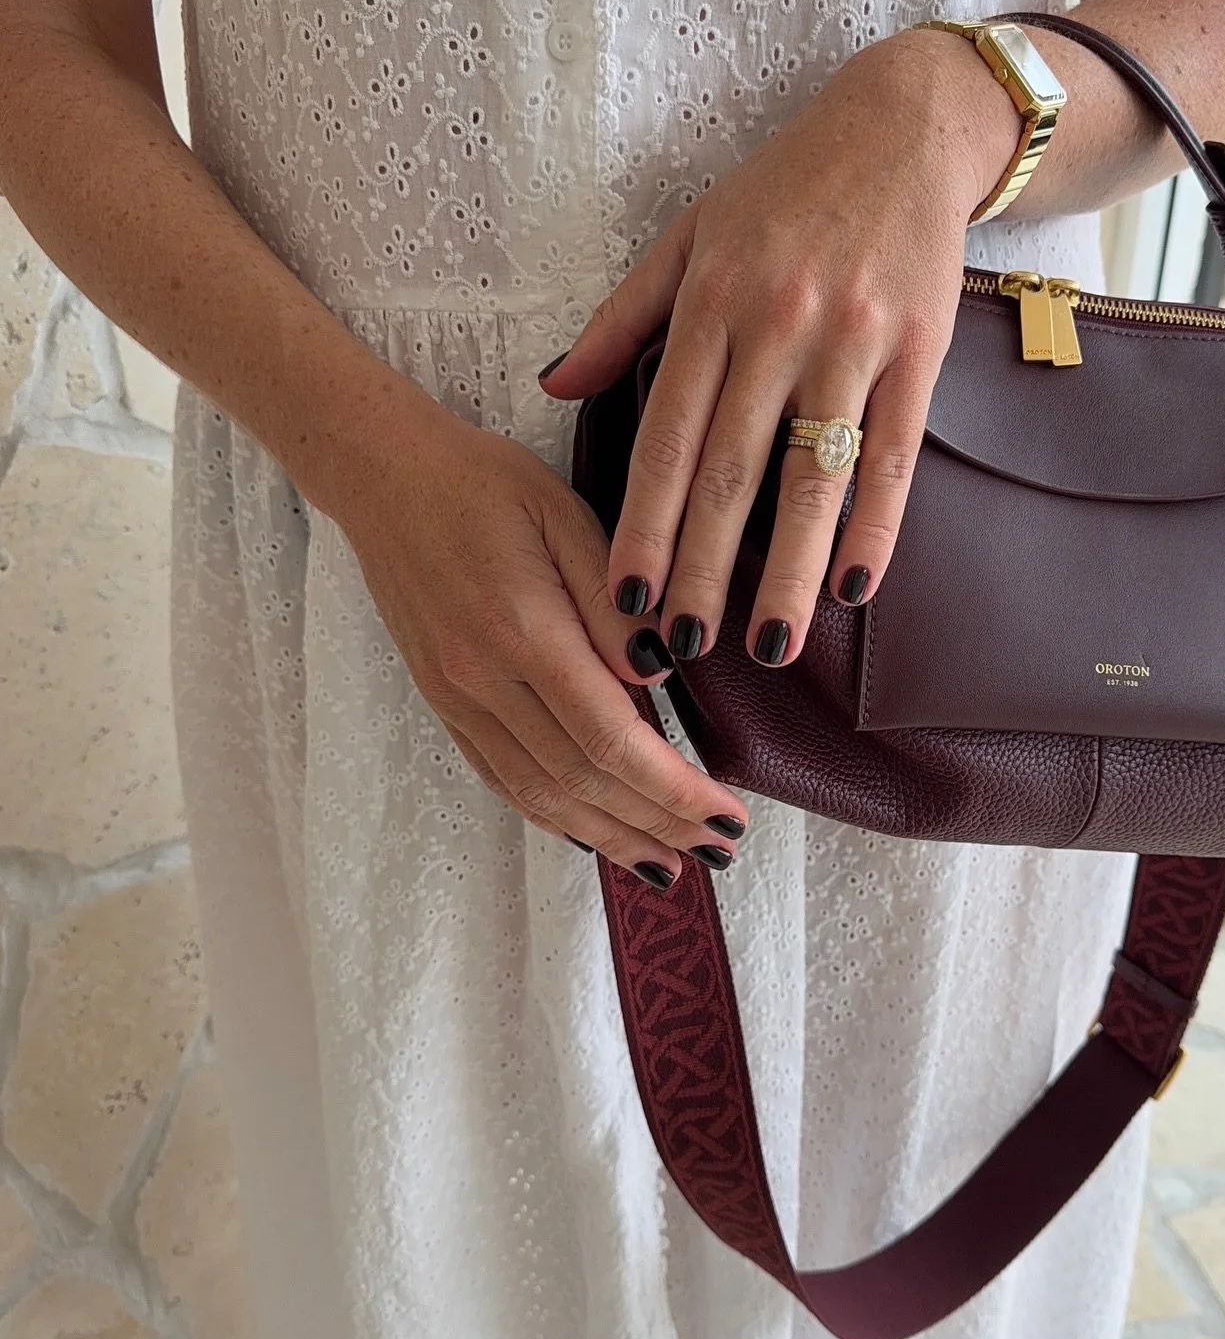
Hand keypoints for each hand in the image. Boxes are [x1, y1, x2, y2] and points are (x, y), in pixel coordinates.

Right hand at [328, 396, 750, 882]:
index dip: (674, 791)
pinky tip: (594, 835)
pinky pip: (502, 779)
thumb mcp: (565, 515)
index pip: (611, 739)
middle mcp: (484, 678)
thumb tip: (659, 679)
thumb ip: (613, 602)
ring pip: (540, 795)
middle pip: (582, 781)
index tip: (727, 816)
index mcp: (523, 629)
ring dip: (610, 837)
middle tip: (720, 851)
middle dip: (657, 824)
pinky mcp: (444, 701)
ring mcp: (457, 697)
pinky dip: (553, 817)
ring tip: (669, 862)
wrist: (384, 475)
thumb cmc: (485, 483)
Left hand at [540, 28, 1016, 663]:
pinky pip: (895, 453)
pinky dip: (878, 525)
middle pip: (733, 471)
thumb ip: (621, 319)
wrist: (903, 127)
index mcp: (710, 302)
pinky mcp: (920, 349)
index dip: (644, 522)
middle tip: (683, 647)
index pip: (666, 436)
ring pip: (815, 474)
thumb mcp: (686, 235)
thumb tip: (552, 386)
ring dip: (792, 571)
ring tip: (770, 646)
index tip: (625, 597)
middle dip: (704, 567)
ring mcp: (853, 340)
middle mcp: (778, 323)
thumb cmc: (783, 190)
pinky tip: (858, 588)